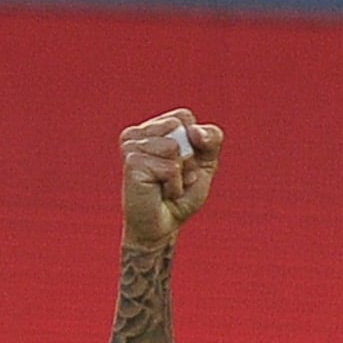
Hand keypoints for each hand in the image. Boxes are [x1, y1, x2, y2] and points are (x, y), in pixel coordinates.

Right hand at [120, 110, 219, 249]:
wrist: (163, 226)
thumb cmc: (182, 194)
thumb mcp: (206, 163)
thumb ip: (211, 139)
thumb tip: (194, 130)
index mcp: (154, 128)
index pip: (184, 116)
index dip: (196, 141)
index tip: (186, 162)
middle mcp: (139, 133)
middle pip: (181, 128)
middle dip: (189, 158)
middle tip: (174, 177)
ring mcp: (132, 146)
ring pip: (175, 147)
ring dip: (180, 173)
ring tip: (166, 184)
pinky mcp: (132, 162)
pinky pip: (170, 167)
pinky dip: (174, 185)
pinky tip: (160, 191)